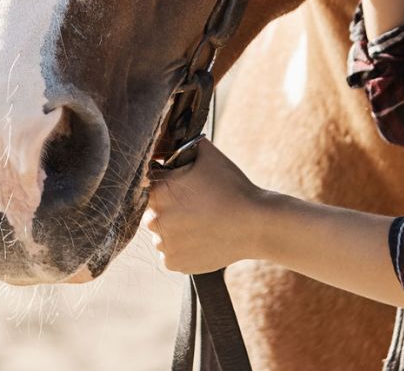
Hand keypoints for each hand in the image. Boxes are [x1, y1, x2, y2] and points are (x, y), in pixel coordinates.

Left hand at [142, 138, 271, 273]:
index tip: (181, 185)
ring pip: (161, 232)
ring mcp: (164, 245)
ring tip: (200, 221)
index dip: (163, 180)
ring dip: (174, 227)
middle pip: (152, 209)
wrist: (256, 225)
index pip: (147, 182)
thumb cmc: (232, 187)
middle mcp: (154, 220)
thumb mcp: (207, 154)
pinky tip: (201, 237)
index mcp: (157, 191)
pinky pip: (170, 252)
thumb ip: (181, 145)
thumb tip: (168, 139)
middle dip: (168, 205)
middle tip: (194, 204)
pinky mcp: (174, 263)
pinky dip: (181, 247)